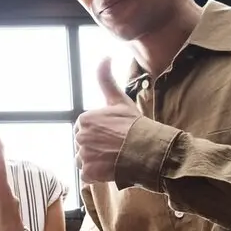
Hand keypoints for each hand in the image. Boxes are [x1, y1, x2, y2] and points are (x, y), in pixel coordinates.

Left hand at [74, 58, 141, 183]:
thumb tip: (105, 56)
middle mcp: (80, 136)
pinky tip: (110, 168)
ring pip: (84, 159)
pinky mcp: (88, 172)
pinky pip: (87, 174)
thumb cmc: (136, 125)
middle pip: (84, 144)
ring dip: (96, 160)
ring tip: (114, 158)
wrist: (150, 150)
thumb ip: (106, 78)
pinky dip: (97, 174)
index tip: (114, 134)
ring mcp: (83, 155)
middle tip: (116, 147)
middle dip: (96, 146)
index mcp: (84, 119)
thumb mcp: (119, 100)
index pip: (85, 129)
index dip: (100, 133)